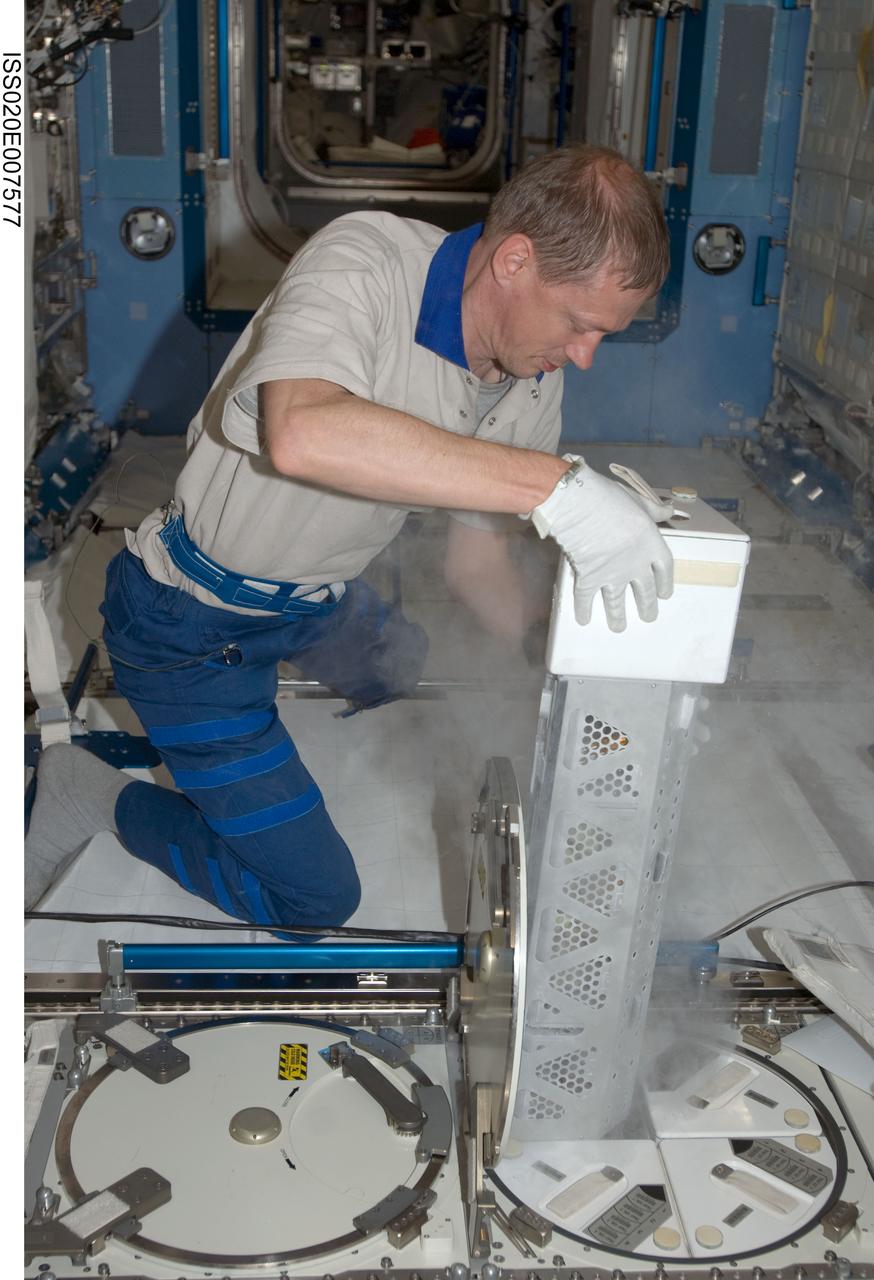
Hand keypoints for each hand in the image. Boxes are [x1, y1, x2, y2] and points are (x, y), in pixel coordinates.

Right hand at [529, 455, 673, 631]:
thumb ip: (654, 510)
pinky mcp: (589, 578)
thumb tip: (669, 511)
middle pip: (645, 591)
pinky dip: (584, 610)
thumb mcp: (638, 501)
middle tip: (648, 617)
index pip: (664, 569)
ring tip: (619, 628)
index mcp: (651, 544)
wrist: (580, 505)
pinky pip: (586, 598)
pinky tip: (584, 620)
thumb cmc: (610, 498)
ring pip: (617, 601)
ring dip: (618, 616)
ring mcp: (612, 575)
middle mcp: (635, 565)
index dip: (665, 583)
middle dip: (647, 606)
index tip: (664, 595)